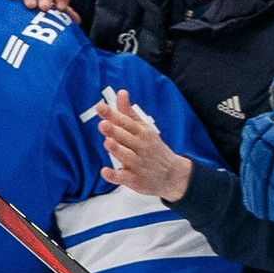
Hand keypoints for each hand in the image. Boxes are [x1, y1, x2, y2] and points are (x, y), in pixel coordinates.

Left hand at [97, 88, 191, 202]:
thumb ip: (129, 113)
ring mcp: (139, 164)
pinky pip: (124, 178)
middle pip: (126, 138)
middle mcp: (141, 148)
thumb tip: (121, 92)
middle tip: (103, 124)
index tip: (100, 107)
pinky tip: (105, 171)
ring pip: (126, 156)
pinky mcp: (136, 180)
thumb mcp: (144, 129)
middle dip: (115, 131)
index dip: (113, 115)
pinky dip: (115, 175)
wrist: (173, 175)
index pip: (126, 122)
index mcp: (142, 133)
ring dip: (117, 149)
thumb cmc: (153, 149)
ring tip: (108, 142)